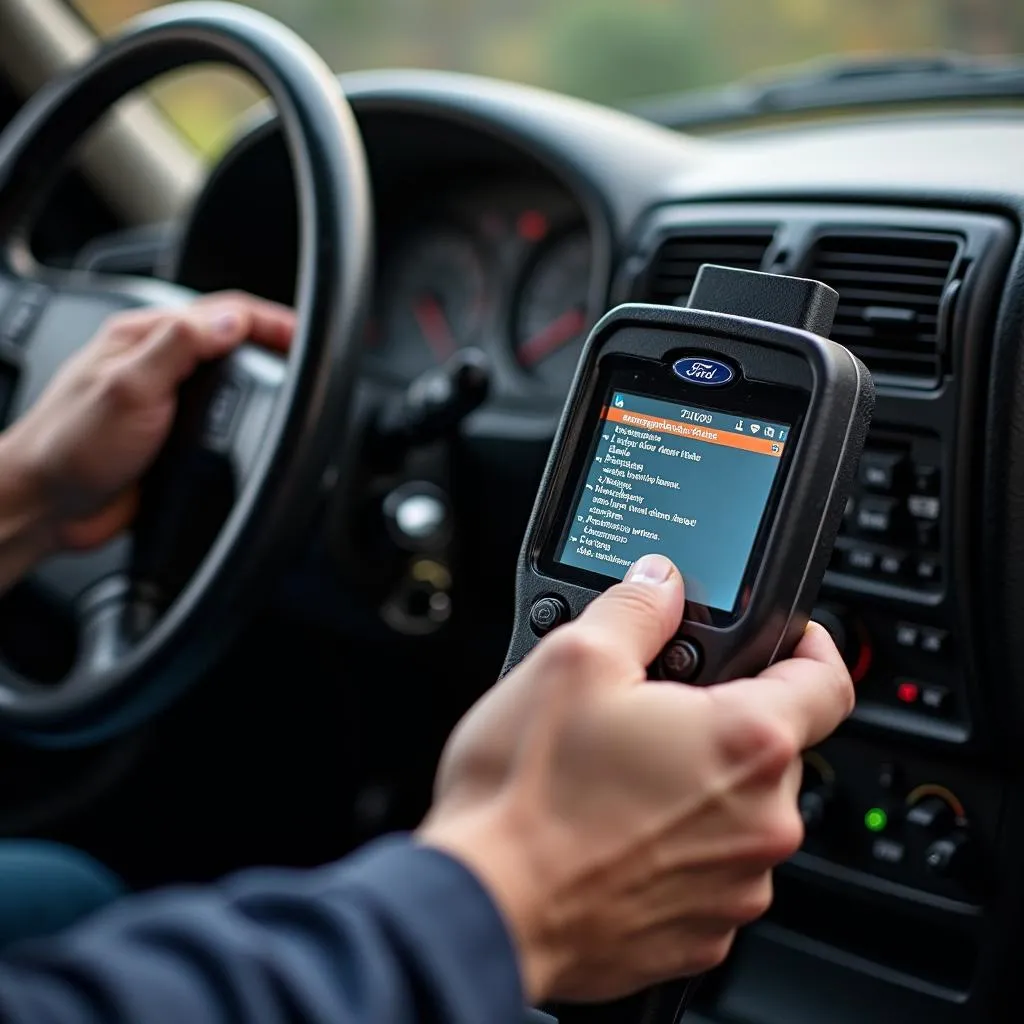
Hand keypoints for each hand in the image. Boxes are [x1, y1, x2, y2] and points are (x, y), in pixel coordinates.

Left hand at [0, 292, 293, 554]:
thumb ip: (180, 347)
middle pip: (229, 338)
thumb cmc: (71, 446)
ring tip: (292, 381)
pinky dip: (242, 411)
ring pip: (225, 376)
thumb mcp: (128, 387)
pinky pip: (216, 414)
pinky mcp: (170, 435)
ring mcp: (163, 399)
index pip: (223, 312)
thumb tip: (232, 320)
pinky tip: (253, 420)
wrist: (48, 506)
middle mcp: (155, 363)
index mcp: (145, 338)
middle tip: (310, 358)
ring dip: (259, 374)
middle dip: (272, 341)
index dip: (271, 320)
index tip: (306, 336)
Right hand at [419, 554, 853, 1003]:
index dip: (810, 646)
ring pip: (736, 811)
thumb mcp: (573, 661)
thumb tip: (661, 583)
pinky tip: (613, 831)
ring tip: (618, 777)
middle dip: (720, 721)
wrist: (487, 908)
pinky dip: (675, 847)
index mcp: (746, 744)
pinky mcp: (702, 935)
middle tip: (649, 713)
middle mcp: (760, 823)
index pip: (828, 682)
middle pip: (771, 748)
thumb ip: (635, 609)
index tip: (790, 640)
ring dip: (696, 787)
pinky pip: (708, 870)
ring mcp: (735, 887)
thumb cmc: (528, 795)